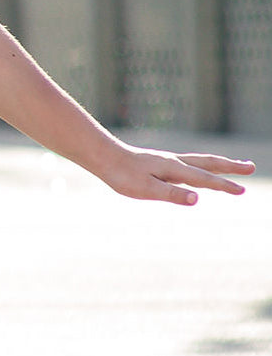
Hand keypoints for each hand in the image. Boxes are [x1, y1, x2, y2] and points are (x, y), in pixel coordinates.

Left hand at [102, 146, 254, 205]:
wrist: (104, 157)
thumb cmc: (122, 175)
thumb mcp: (146, 189)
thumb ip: (171, 194)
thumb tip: (197, 198)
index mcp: (174, 169)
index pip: (204, 179)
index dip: (223, 185)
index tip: (242, 190)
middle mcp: (175, 162)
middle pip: (208, 163)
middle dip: (230, 167)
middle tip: (251, 167)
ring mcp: (169, 161)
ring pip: (200, 161)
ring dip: (220, 164)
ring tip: (236, 166)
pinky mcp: (162, 163)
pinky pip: (190, 164)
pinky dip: (204, 166)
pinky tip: (202, 172)